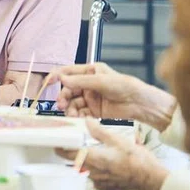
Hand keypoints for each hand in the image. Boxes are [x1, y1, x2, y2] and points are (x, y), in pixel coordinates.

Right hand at [54, 63, 172, 126]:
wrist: (140, 104)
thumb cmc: (125, 86)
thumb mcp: (101, 81)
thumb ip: (80, 81)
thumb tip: (62, 79)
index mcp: (90, 71)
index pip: (69, 72)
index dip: (57, 76)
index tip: (48, 82)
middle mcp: (88, 84)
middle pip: (69, 89)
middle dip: (64, 96)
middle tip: (61, 104)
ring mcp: (90, 97)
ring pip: (73, 102)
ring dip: (69, 108)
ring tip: (70, 114)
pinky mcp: (94, 110)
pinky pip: (80, 112)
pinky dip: (77, 115)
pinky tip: (77, 118)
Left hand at [57, 119, 168, 189]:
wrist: (152, 179)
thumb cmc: (137, 160)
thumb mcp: (118, 139)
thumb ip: (99, 131)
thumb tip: (87, 121)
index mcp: (94, 159)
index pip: (69, 155)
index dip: (61, 149)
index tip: (56, 144)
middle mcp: (94, 172)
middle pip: (77, 163)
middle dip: (75, 154)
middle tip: (75, 146)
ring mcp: (101, 182)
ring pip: (87, 170)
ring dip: (88, 162)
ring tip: (95, 153)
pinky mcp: (108, 187)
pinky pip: (97, 179)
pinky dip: (99, 171)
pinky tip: (107, 165)